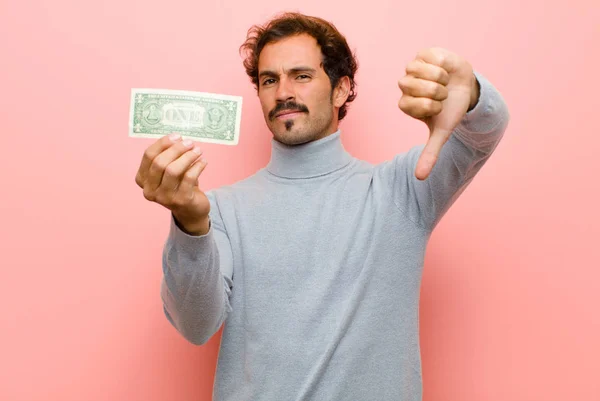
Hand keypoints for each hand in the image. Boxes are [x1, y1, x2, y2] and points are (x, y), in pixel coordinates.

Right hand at [135, 133, 210, 234]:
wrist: (190, 211)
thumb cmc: (178, 186)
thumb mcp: (169, 171)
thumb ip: (168, 157)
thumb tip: (178, 139)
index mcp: (142, 179)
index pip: (148, 156)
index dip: (163, 143)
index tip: (177, 136)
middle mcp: (149, 190)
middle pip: (159, 162)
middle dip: (176, 149)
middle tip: (190, 143)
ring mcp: (164, 197)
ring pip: (173, 170)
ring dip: (187, 157)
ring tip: (198, 151)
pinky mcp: (181, 200)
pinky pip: (189, 178)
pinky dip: (197, 166)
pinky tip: (203, 162)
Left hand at [398, 47, 478, 179]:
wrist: (467, 88)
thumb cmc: (451, 109)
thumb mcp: (442, 132)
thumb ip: (430, 154)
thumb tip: (420, 178)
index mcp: (406, 103)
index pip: (407, 104)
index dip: (428, 106)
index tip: (438, 107)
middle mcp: (406, 85)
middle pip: (409, 85)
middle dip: (433, 91)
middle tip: (442, 94)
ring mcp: (413, 68)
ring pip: (416, 70)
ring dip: (437, 78)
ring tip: (445, 81)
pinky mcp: (424, 54)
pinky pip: (428, 58)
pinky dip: (442, 65)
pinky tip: (445, 69)